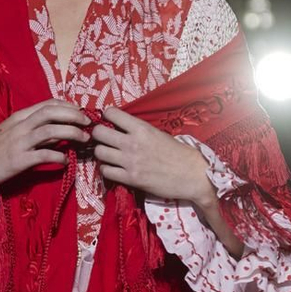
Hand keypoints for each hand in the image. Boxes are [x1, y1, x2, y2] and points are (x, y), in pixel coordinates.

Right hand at [0, 101, 91, 192]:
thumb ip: (35, 132)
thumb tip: (59, 133)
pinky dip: (59, 156)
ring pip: (51, 130)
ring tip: (84, 139)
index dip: (69, 106)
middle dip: (74, 115)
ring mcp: (18, 142)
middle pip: (52, 112)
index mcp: (19, 117)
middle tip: (89, 123)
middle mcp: (20, 125)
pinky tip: (66, 161)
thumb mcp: (12, 136)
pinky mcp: (17, 160)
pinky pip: (44, 155)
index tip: (82, 113)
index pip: (48, 104)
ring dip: (71, 132)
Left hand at [90, 108, 213, 207]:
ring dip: (102, 153)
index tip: (109, 121)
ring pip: (99, 152)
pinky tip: (114, 169)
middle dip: (99, 135)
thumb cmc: (178, 153)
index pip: (111, 113)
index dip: (107, 116)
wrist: (192, 175)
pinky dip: (107, 169)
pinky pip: (105, 171)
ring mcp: (130, 161)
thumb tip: (122, 128)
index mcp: (141, 128)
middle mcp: (132, 143)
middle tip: (105, 139)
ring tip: (109, 155)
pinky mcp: (130, 178)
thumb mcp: (158, 134)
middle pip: (98, 133)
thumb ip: (139, 130)